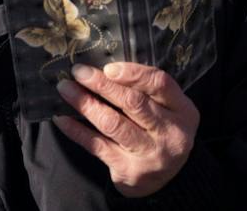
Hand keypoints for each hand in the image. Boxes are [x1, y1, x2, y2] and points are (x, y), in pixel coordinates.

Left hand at [53, 61, 199, 197]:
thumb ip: (146, 89)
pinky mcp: (129, 170)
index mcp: (184, 112)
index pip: (160, 84)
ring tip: (65, 88)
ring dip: (85, 103)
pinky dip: (76, 130)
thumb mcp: (167, 109)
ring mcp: (150, 154)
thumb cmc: (160, 130)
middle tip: (78, 71)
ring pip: (112, 123)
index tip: (107, 67)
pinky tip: (61, 117)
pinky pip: (97, 145)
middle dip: (101, 85)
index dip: (133, 73)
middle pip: (133, 103)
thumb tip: (102, 67)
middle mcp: (171, 134)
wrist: (165, 180)